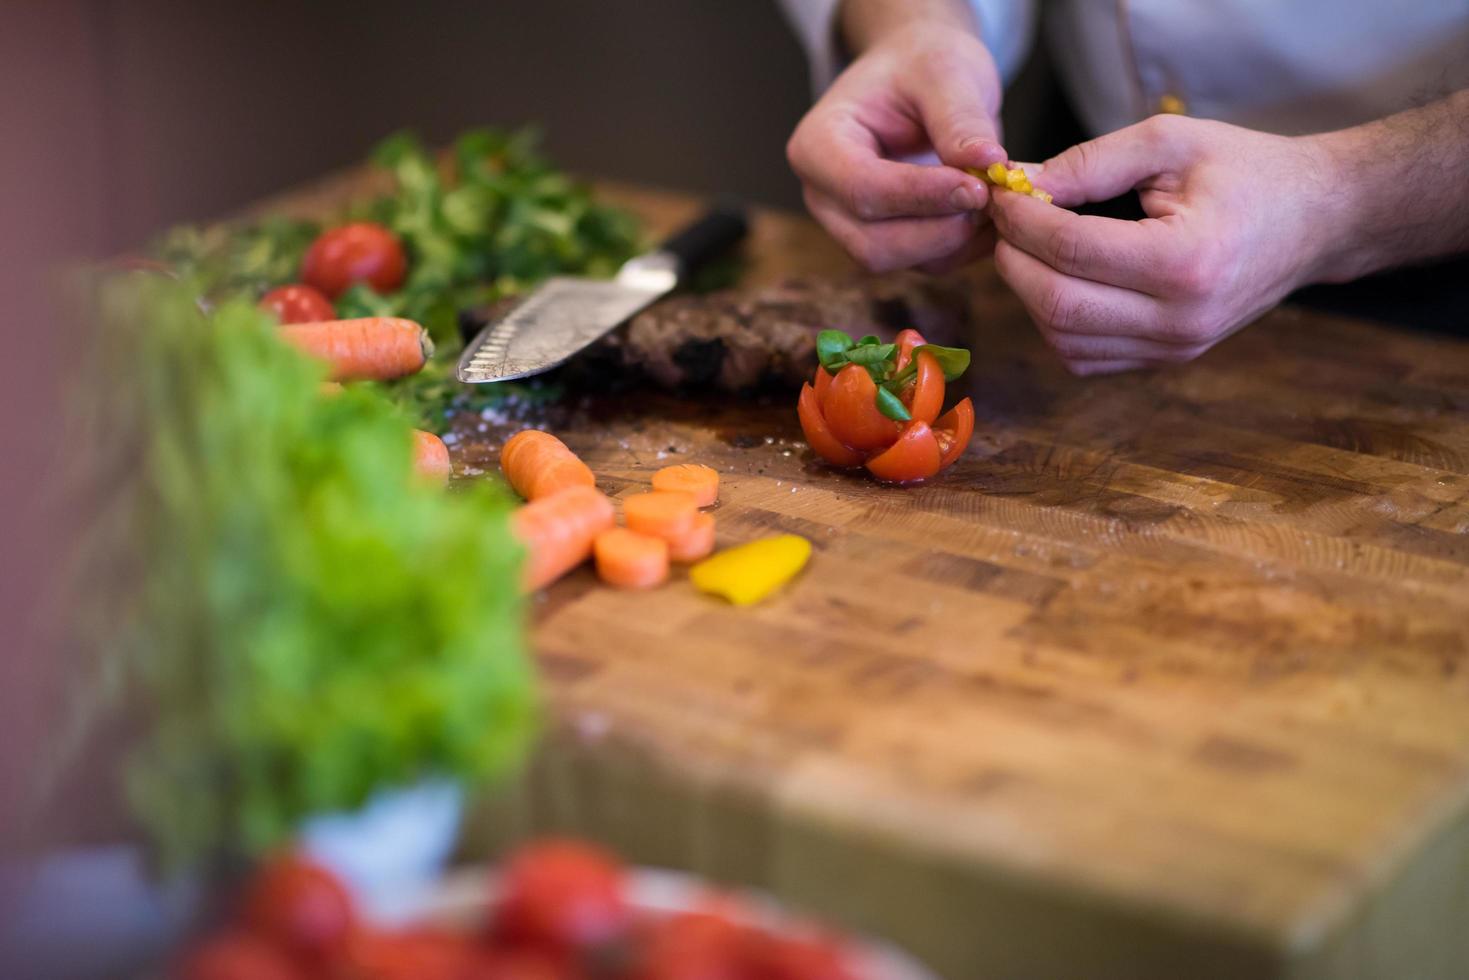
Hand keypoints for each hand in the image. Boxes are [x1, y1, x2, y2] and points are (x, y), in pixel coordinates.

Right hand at [786, 23, 1006, 273]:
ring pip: (898, 261)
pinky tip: (989, 213)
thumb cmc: (919, 64)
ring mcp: (849, 224)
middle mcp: (824, 195)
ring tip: (994, 198)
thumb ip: (961, 118)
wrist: (917, 77)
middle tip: (992, 196)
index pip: (862, 189)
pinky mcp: (885, 240)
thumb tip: (989, 163)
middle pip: (872, 243)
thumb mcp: (944, 71)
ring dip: (954, 241)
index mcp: (817, 145)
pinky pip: (923, 263)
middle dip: (939, 230)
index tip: (978, 185)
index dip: (922, 196)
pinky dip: (963, 247)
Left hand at [988, 115, 1336, 374]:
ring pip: (1062, 339)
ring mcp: (1174, 348)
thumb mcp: (1171, 143)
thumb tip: (1019, 184)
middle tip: (1006, 219)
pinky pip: (1083, 357)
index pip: (1071, 249)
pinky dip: (1054, 321)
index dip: (1021, 219)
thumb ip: (1091, 162)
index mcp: (1187, 260)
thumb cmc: (1246, 172)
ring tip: (1029, 245)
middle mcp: (1181, 319)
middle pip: (1056, 304)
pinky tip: (1059, 277)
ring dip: (1028, 292)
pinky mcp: (1166, 361)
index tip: (1004, 190)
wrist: (1315, 220)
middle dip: (1012, 258)